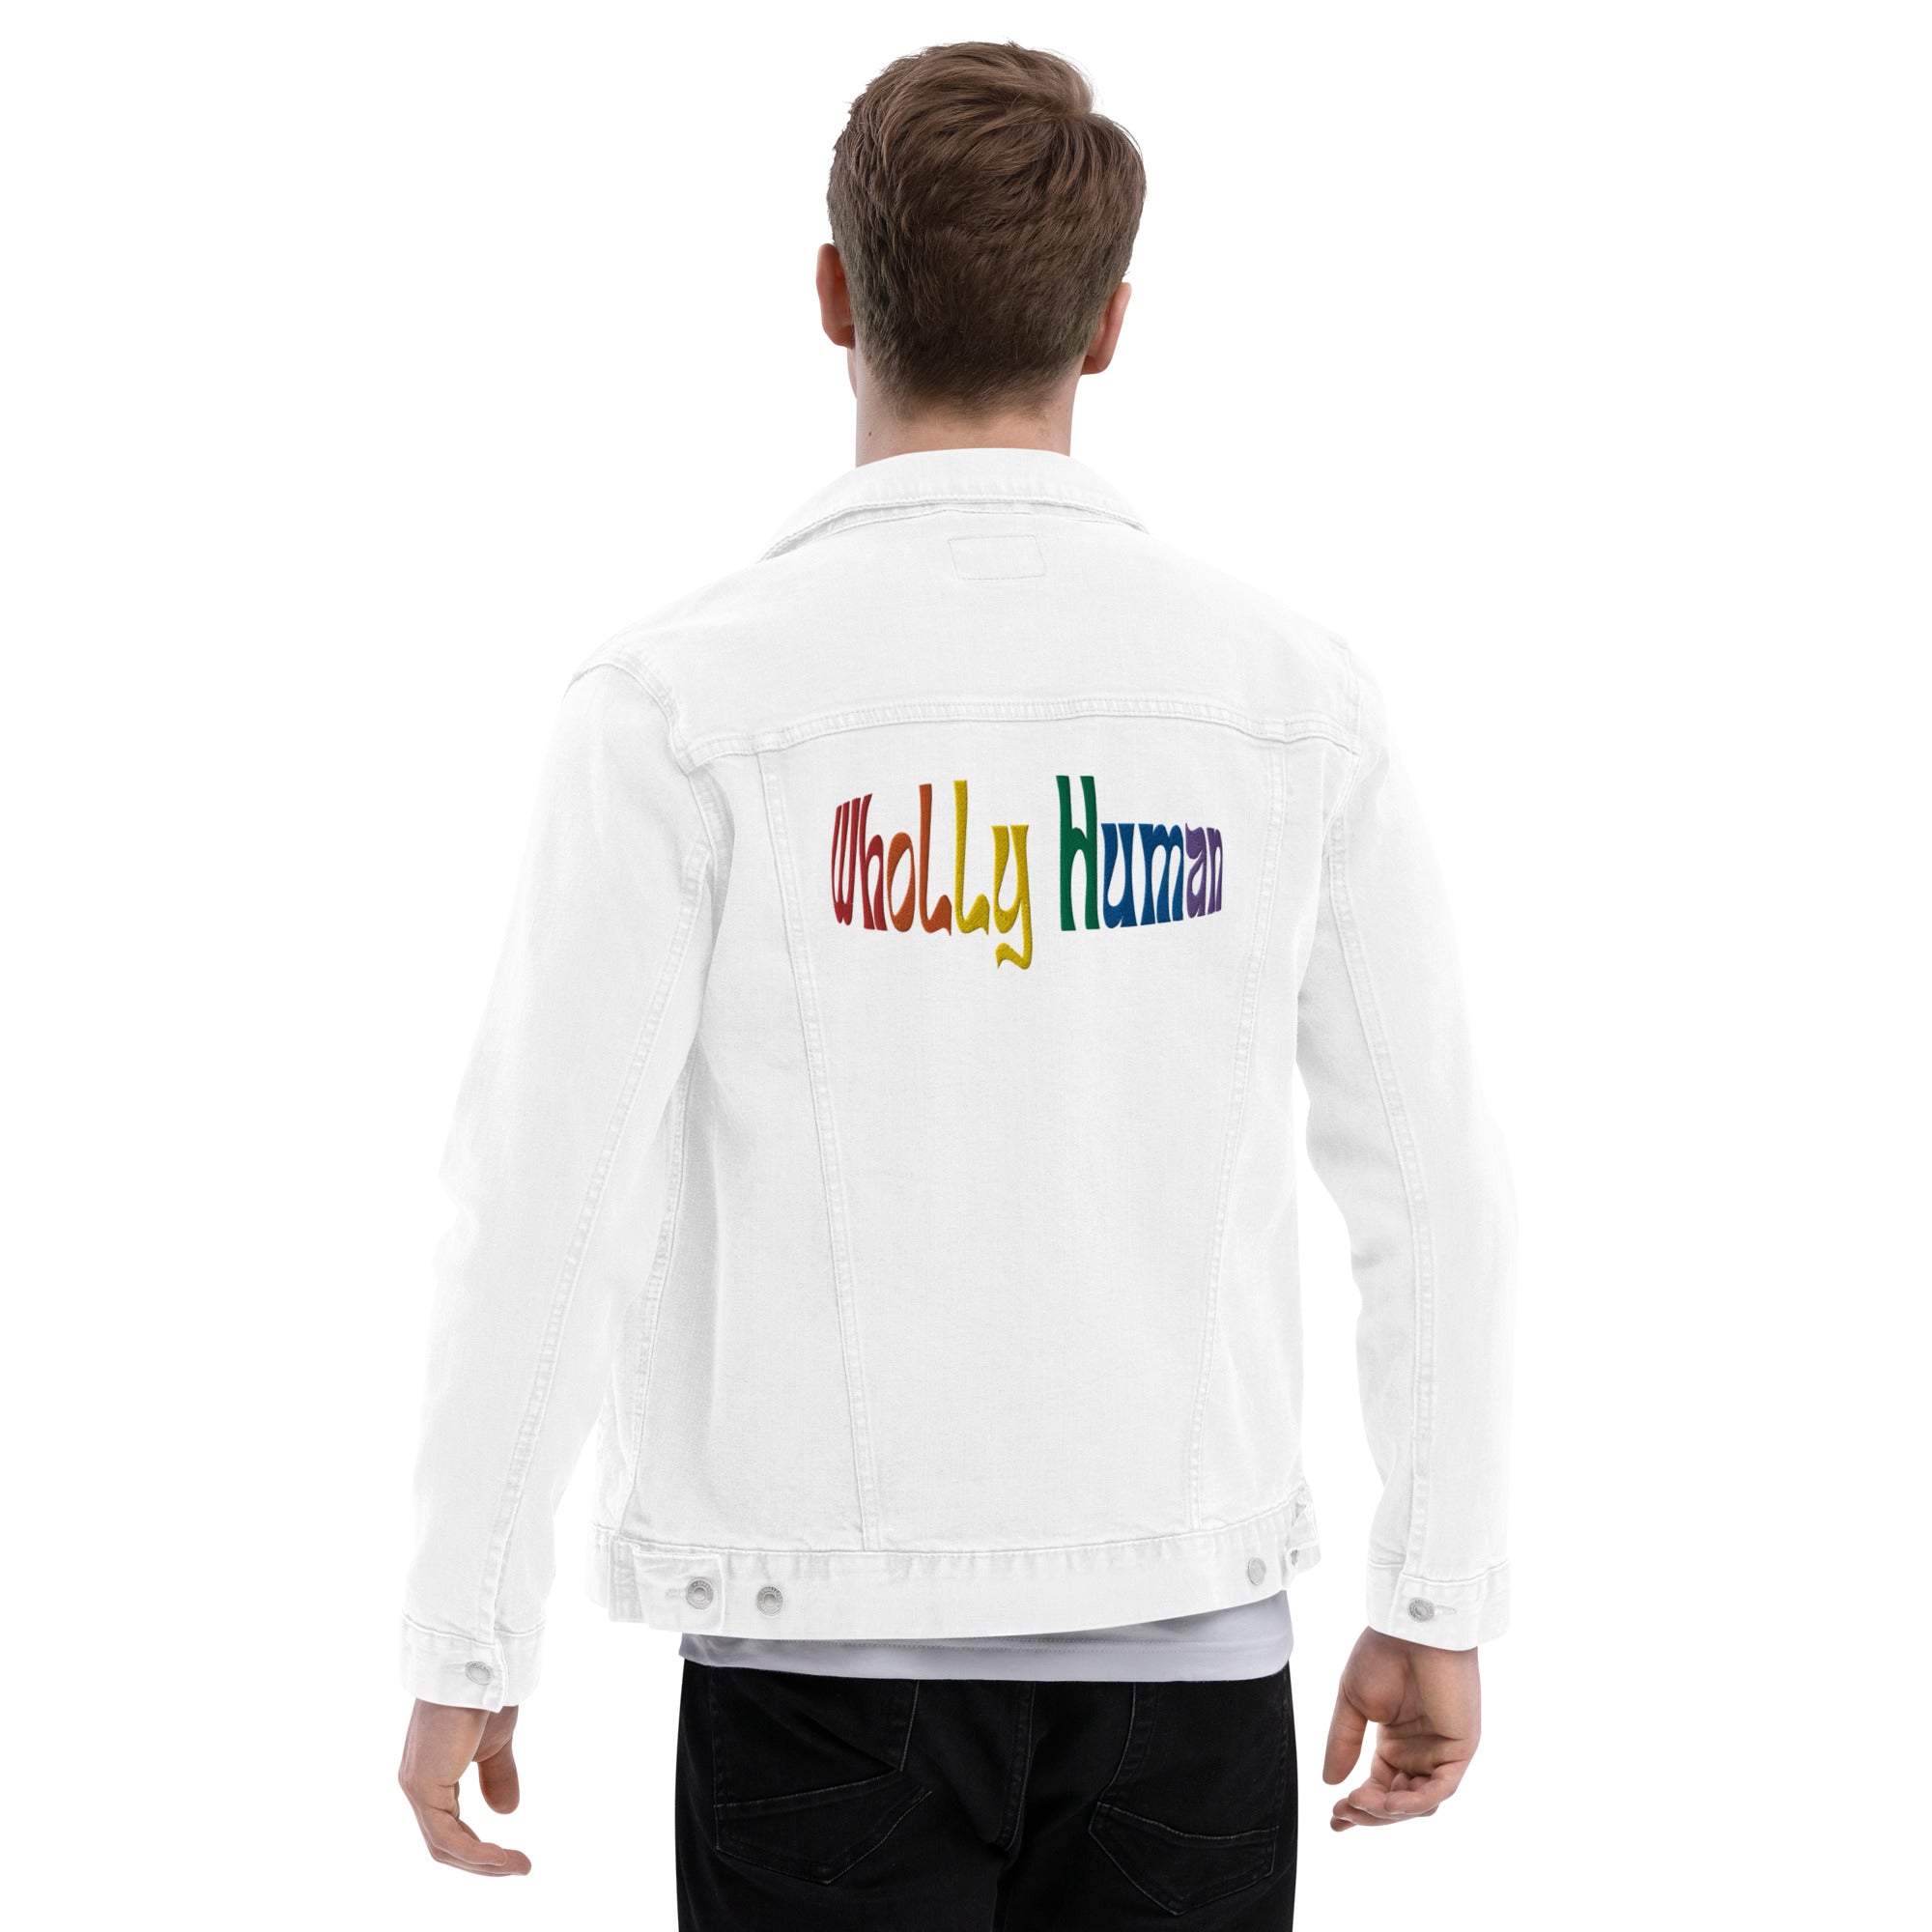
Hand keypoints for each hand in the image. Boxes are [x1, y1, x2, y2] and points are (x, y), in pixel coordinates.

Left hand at [398, 1698, 531, 1875]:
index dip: (480, 1848)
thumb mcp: (496, 1745)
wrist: (477, 1670)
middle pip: (446, 1843)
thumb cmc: (484, 1697)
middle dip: (485, 1862)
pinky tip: (501, 1857)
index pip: (451, 1827)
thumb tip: (506, 1812)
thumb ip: (497, 1776)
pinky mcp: (422, 1787)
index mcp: (433, 1774)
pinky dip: (475, 1853)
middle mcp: (418, 1784)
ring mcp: (417, 1787)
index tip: (512, 1856)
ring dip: (485, 1863)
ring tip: (520, 1866)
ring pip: (445, 1846)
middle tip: (521, 1867)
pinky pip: (446, 1837)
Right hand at [1322, 1627, 1480, 1830]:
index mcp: (1395, 1742)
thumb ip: (1344, 1742)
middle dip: (1369, 1814)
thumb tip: (1329, 1782)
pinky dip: (1414, 1800)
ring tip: (1358, 1803)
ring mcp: (1441, 1753)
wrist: (1412, 1628)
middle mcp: (1419, 1753)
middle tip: (1342, 1815)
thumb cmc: (1383, 1654)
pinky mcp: (1460, 1749)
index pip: (1379, 1787)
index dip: (1358, 1807)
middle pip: (1398, 1802)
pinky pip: (1440, 1789)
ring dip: (1389, 1811)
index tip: (1334, 1817)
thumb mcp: (1353, 1703)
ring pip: (1419, 1802)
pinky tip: (1385, 1800)